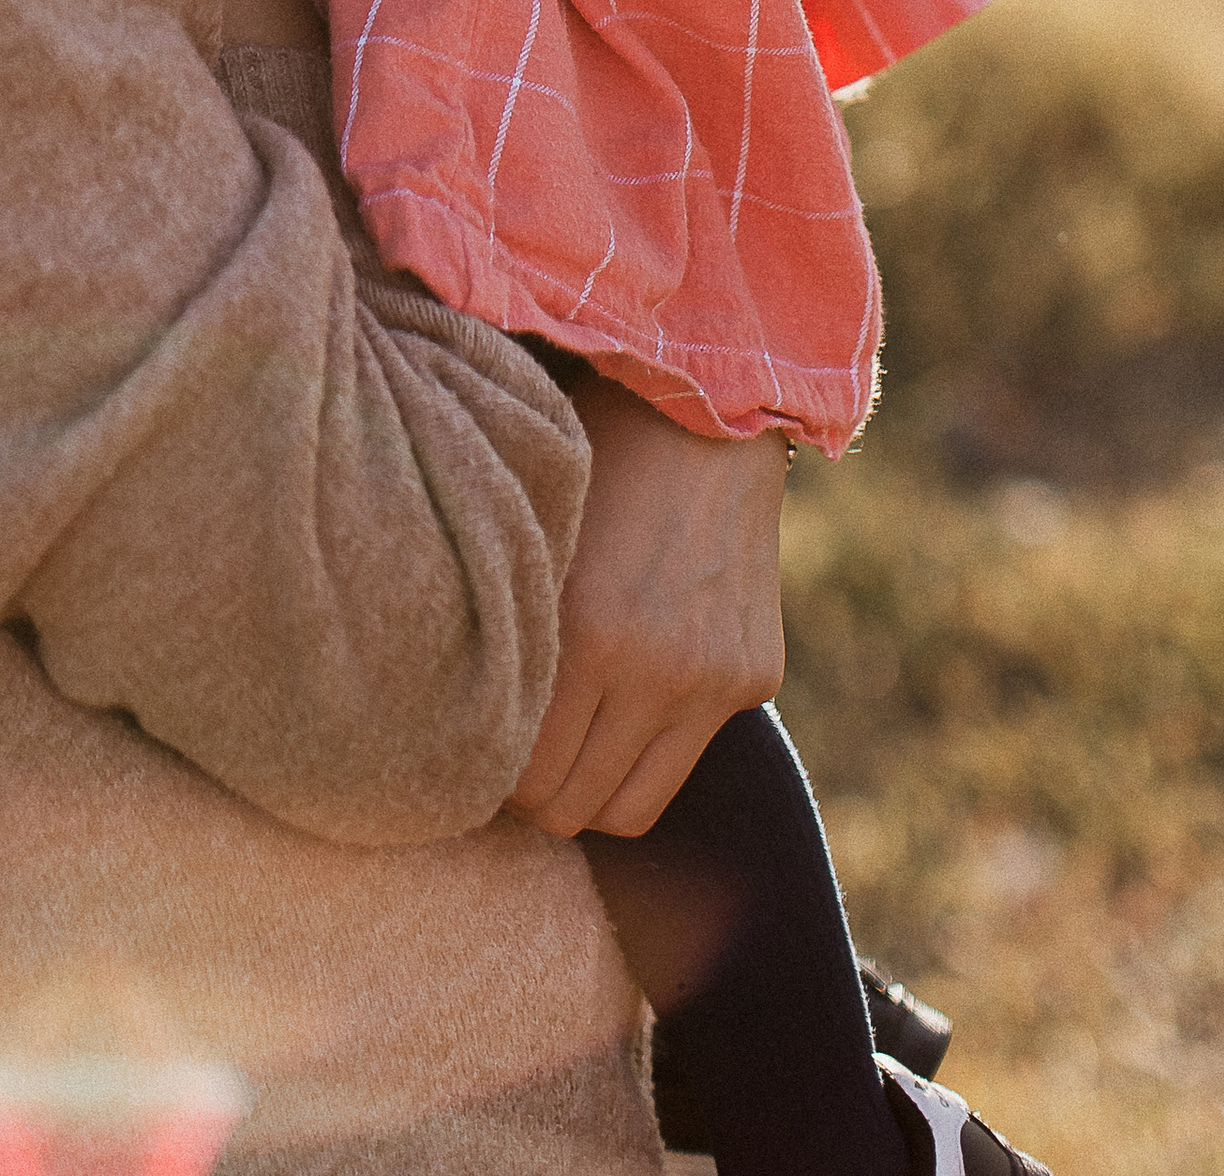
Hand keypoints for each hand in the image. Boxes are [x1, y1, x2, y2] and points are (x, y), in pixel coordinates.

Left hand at [506, 373, 787, 839]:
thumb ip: (515, 634)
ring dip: (594, 790)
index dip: (492, 776)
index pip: (526, 778)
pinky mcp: (756, 677)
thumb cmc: (594, 461)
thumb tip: (467, 728)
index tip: (478, 747)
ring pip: (634, 811)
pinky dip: (652, 743)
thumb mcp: (538, 541)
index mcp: (589, 635)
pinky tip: (630, 692)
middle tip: (517, 755)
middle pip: (575, 810)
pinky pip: (688, 755)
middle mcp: (658, 672)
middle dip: (537, 795)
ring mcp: (714, 681)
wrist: (709, 412)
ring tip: (569, 745)